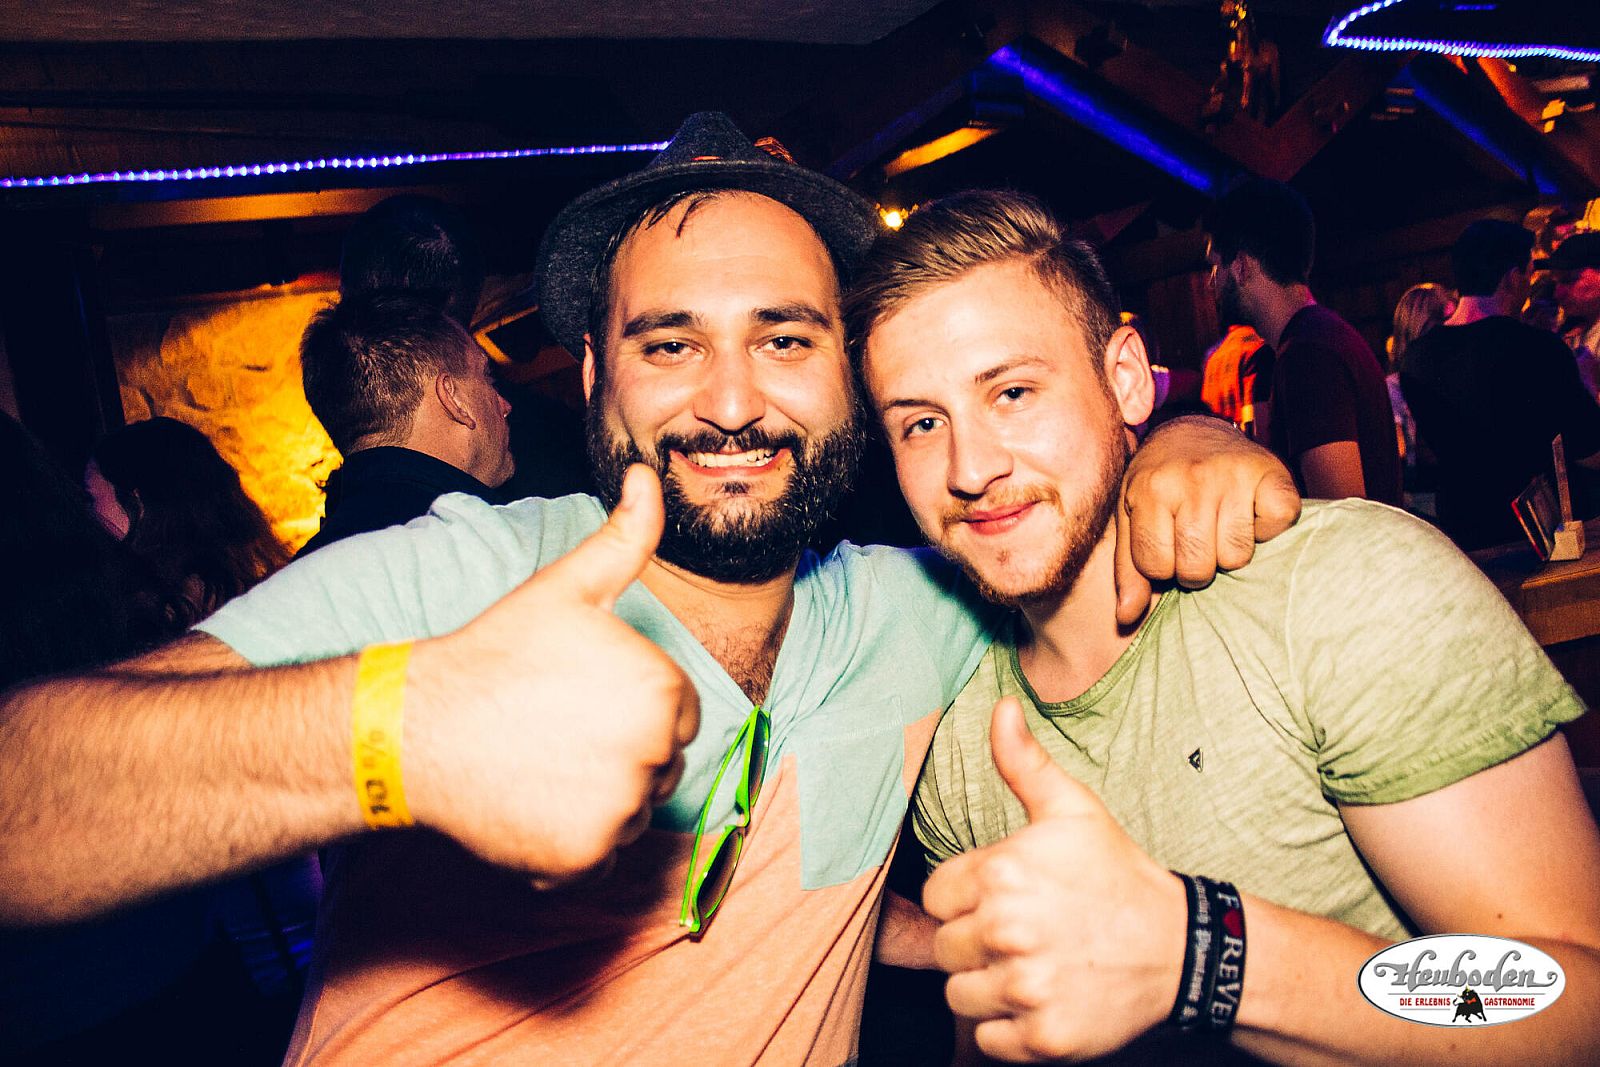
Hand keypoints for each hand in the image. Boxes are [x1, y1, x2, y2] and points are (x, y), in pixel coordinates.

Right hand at [404, 465, 698, 885]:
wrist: (417, 726)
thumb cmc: (497, 652)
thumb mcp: (567, 587)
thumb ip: (625, 537)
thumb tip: (647, 476)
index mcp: (664, 688)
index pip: (681, 714)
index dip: (633, 706)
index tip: (582, 698)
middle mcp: (655, 752)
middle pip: (662, 764)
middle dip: (622, 752)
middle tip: (556, 730)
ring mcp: (620, 810)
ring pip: (634, 811)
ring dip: (600, 798)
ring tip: (541, 763)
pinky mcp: (586, 858)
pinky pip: (600, 856)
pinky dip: (572, 842)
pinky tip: (528, 802)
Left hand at [924, 698, 1185, 1062]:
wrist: (1180, 948)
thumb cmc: (1116, 874)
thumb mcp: (1073, 809)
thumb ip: (1024, 762)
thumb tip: (999, 708)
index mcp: (1002, 873)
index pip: (936, 896)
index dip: (967, 897)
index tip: (1006, 898)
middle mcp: (1007, 931)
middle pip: (945, 948)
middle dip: (975, 942)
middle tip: (1024, 933)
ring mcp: (1026, 989)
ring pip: (960, 995)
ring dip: (988, 986)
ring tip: (1032, 965)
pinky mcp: (1043, 1039)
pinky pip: (988, 1039)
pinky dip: (1010, 1028)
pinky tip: (1044, 999)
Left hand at [1115, 415, 1299, 625]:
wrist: (1191, 430)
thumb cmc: (1157, 483)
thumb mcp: (1130, 518)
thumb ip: (1128, 569)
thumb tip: (1127, 617)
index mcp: (1150, 490)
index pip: (1158, 567)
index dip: (1163, 566)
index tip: (1167, 544)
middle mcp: (1191, 479)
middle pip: (1198, 567)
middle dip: (1196, 566)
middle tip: (1196, 540)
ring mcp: (1233, 474)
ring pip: (1237, 555)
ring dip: (1230, 551)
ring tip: (1220, 526)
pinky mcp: (1271, 472)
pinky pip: (1277, 524)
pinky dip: (1268, 528)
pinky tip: (1250, 512)